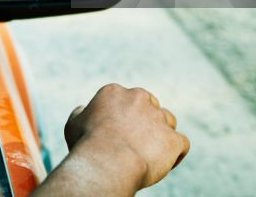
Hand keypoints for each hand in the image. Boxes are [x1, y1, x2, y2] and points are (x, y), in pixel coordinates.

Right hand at [63, 83, 189, 191]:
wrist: (107, 163)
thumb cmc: (87, 145)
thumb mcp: (74, 124)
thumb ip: (82, 113)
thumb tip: (83, 109)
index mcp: (115, 92)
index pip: (126, 100)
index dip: (123, 118)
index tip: (117, 135)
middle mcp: (139, 98)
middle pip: (150, 106)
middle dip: (145, 122)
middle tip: (134, 144)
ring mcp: (159, 117)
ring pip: (168, 121)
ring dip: (161, 135)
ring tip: (148, 155)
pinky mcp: (173, 139)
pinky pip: (181, 143)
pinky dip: (175, 154)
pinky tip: (162, 163)